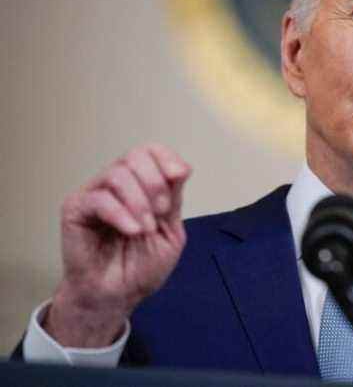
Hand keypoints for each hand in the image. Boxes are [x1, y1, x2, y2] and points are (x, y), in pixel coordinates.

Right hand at [44, 143, 191, 347]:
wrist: (118, 296)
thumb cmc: (141, 267)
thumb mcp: (170, 232)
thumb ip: (174, 200)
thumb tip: (181, 168)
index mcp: (140, 185)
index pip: (150, 151)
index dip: (167, 158)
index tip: (180, 176)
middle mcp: (117, 184)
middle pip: (135, 156)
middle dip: (155, 182)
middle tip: (162, 211)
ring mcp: (94, 194)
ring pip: (117, 174)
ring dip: (140, 201)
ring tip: (146, 228)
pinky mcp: (75, 210)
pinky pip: (99, 199)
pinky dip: (121, 214)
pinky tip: (133, 231)